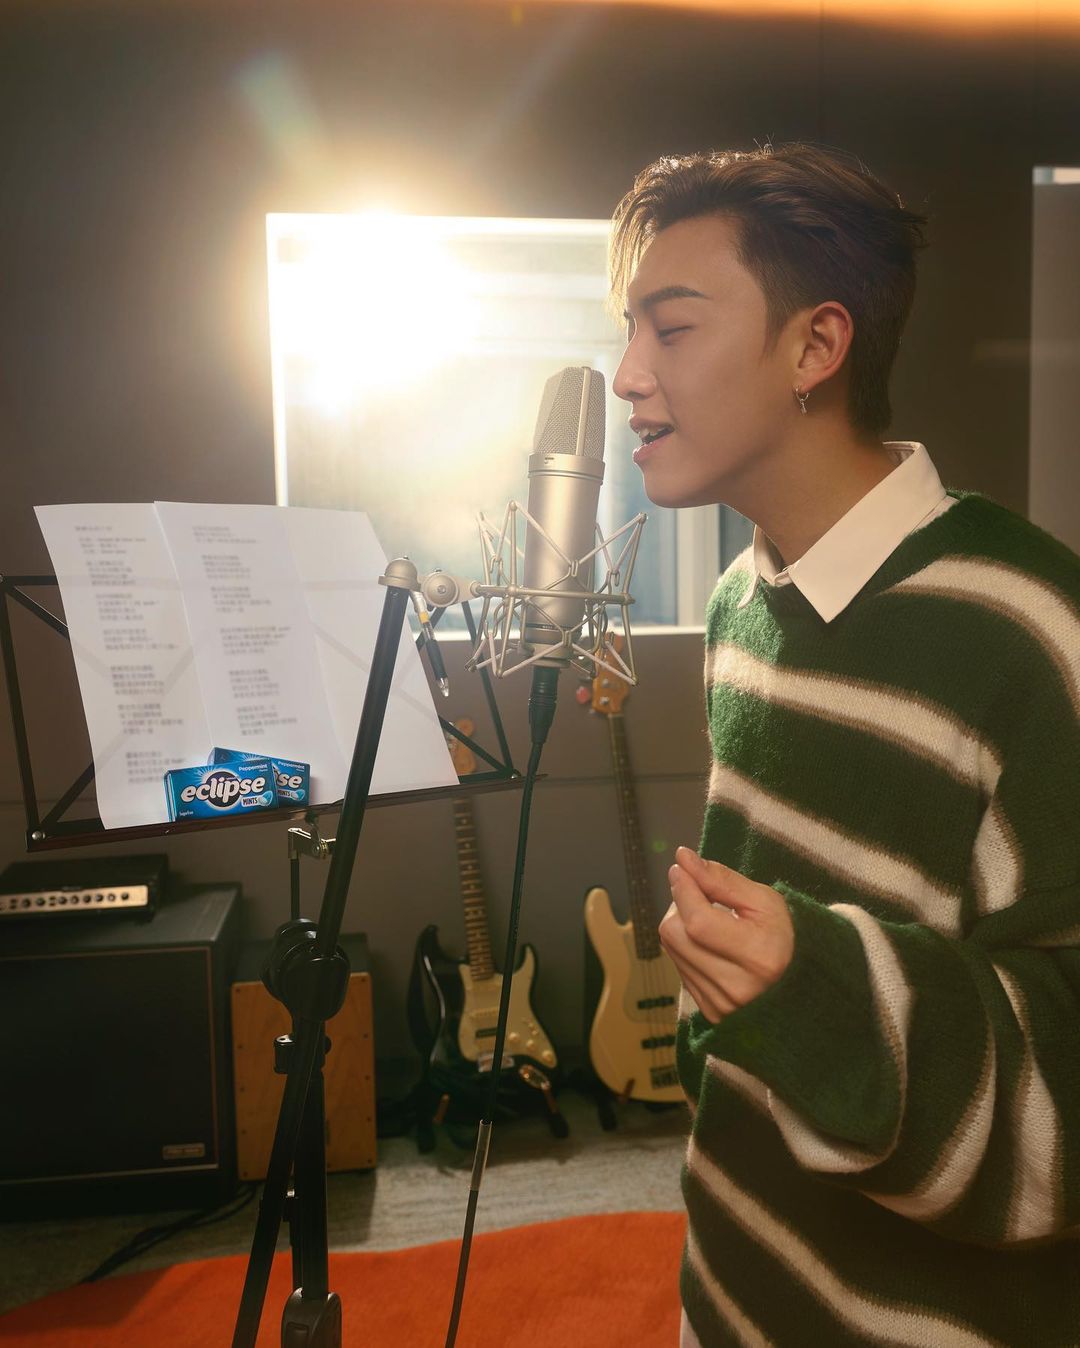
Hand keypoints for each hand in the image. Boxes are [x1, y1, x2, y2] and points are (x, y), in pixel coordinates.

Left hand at [660, 846, 794, 1023]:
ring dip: (679, 924)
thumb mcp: (763, 901)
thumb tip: (683, 858)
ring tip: (706, 919)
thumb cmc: (781, 935)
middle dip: (679, 904)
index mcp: (759, 957)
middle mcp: (736, 987)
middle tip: (698, 894)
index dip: (684, 889)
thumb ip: (722, 879)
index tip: (681, 867)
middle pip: (676, 933)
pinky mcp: (709, 1012)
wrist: (798, 984)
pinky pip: (677, 966)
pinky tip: (706, 943)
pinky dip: (684, 946)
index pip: (698, 921)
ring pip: (671, 948)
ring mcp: (720, 1004)